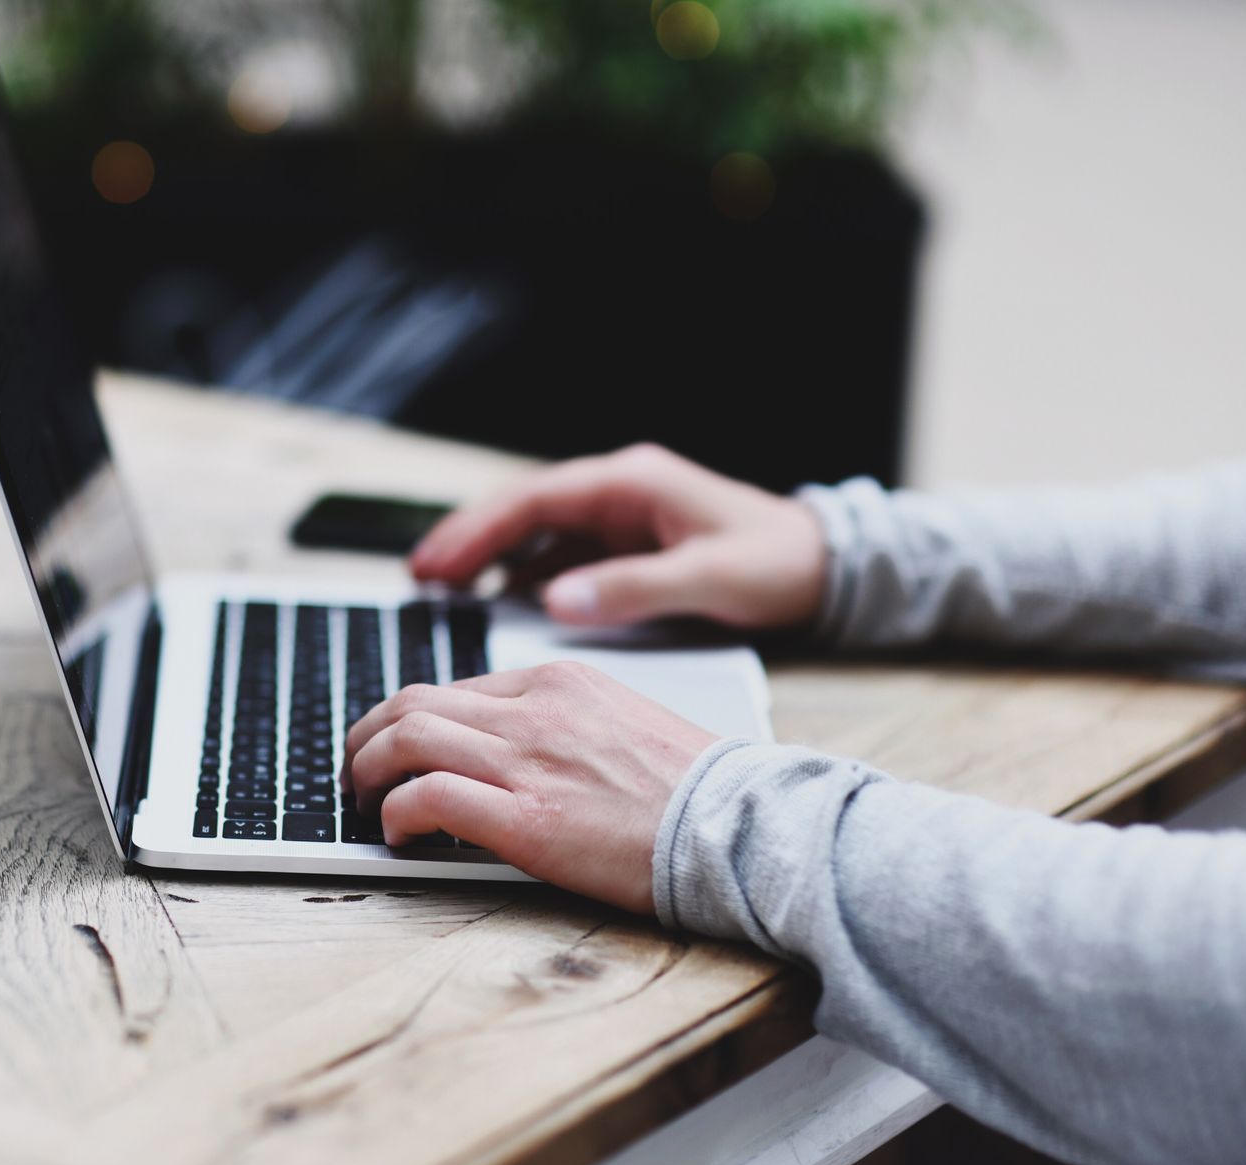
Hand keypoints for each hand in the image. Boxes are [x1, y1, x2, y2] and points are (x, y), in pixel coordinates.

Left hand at [341, 662, 718, 913]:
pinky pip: (427, 799)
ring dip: (368, 774)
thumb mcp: (623, 722)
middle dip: (368, 739)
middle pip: (411, 703)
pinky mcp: (526, 820)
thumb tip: (509, 751)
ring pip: (406, 740)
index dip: (410, 722)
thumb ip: (562, 723)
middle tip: (357, 774)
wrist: (742, 827)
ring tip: (365, 805)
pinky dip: (396, 816)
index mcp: (558, 680)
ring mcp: (528, 762)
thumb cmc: (694, 790)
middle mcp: (535, 710)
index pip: (454, 687)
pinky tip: (399, 837)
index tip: (399, 752)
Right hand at [409, 443, 828, 629]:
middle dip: (468, 538)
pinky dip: (521, 574)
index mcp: (631, 484)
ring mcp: (619, 521)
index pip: (536, 498)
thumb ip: (632, 588)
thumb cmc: (777, 564)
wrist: (826, 569)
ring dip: (488, 556)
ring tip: (439, 588)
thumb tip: (555, 598)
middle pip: (523, 509)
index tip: (439, 560)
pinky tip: (494, 600)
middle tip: (419, 575)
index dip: (480, 528)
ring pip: (534, 532)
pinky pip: (557, 556)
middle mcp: (618, 494)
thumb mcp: (708, 577)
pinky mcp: (624, 549)